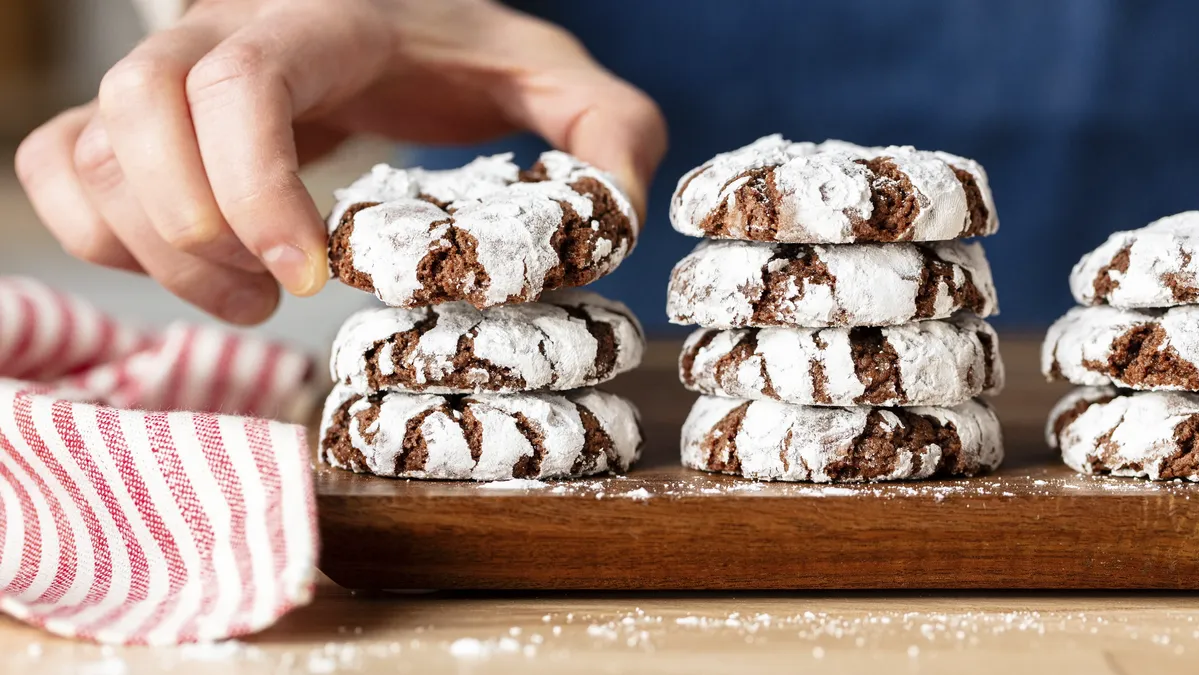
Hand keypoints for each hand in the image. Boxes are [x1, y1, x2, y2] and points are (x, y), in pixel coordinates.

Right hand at [14, 0, 666, 323]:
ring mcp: (174, 67)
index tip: (308, 283)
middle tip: (273, 300)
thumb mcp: (557, 78)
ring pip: (91, 145)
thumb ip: (609, 131)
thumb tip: (616, 216)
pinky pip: (62, 163)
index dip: (254, 188)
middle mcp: (228, 28)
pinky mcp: (145, 113)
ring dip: (149, 247)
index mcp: (328, 19)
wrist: (401, 13)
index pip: (245, 81)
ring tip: (245, 297)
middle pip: (141, 108)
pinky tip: (186, 265)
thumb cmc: (471, 51)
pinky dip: (97, 231)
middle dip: (192, 231)